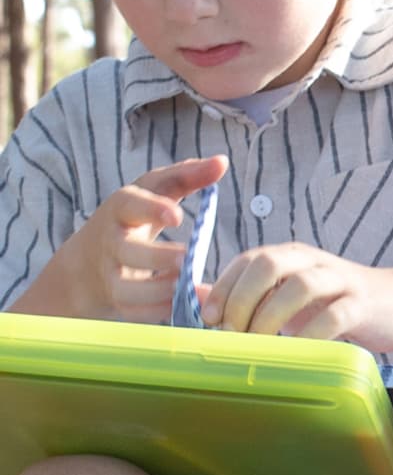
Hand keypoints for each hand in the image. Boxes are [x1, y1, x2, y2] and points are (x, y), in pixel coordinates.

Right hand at [34, 156, 226, 323]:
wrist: (88, 263)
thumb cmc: (133, 217)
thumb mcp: (154, 190)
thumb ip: (187, 175)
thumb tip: (221, 162)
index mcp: (121, 209)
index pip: (130, 204)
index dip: (151, 209)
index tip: (177, 216)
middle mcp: (112, 242)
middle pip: (128, 251)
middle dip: (156, 257)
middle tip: (186, 258)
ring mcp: (111, 275)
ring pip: (128, 289)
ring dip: (159, 290)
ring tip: (188, 286)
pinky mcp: (118, 302)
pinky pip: (136, 313)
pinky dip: (160, 312)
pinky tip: (186, 306)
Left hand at [203, 243, 392, 349]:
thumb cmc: (337, 304)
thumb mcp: (290, 295)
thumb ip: (248, 296)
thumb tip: (196, 299)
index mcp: (291, 256)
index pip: (249, 259)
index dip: (224, 287)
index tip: (210, 319)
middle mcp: (313, 261)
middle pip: (269, 264)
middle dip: (243, 299)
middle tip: (233, 333)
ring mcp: (339, 281)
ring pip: (300, 286)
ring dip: (272, 317)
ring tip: (260, 345)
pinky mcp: (362, 305)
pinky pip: (334, 317)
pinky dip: (310, 335)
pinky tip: (297, 352)